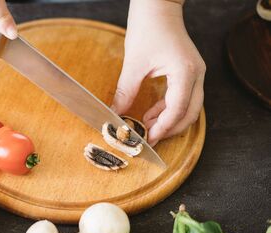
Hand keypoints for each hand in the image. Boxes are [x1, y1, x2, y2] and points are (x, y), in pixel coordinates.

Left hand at [112, 0, 204, 145]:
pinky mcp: (188, 73)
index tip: (148, 139)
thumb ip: (125, 91)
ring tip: (146, 126)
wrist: (158, 6)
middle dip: (170, 129)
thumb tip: (116, 114)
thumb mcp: (133, 63)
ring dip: (168, 120)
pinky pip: (183, 98)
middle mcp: (196, 75)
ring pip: (188, 108)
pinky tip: (151, 114)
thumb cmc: (148, 27)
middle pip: (190, 113)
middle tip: (150, 139)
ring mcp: (195, 74)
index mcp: (185, 72)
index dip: (163, 128)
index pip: (178, 110)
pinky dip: (168, 109)